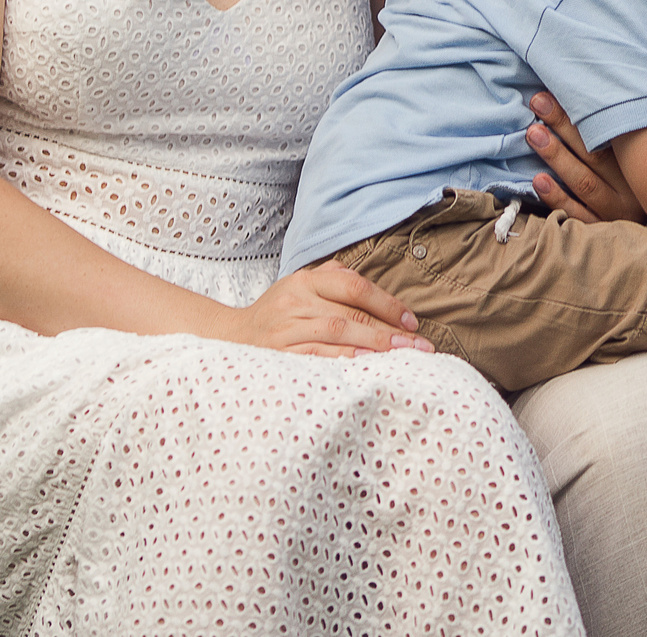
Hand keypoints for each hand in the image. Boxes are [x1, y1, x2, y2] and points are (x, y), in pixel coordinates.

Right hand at [237, 262, 434, 357]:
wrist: (228, 337)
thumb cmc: (277, 313)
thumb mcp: (300, 287)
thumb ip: (335, 280)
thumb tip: (382, 296)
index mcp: (305, 280)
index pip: (353, 286)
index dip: (386, 303)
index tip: (411, 322)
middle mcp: (294, 301)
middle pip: (350, 313)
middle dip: (389, 331)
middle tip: (418, 347)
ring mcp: (284, 328)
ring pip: (336, 333)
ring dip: (373, 346)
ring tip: (401, 357)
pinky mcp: (278, 354)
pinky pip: (316, 356)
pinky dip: (344, 360)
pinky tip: (366, 366)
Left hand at [525, 93, 646, 223]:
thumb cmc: (642, 176)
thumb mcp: (642, 152)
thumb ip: (625, 127)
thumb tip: (600, 86)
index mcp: (644, 164)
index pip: (614, 132)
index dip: (586, 110)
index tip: (561, 89)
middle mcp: (634, 188)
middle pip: (595, 153)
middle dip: (564, 125)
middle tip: (538, 102)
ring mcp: (618, 213)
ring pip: (585, 182)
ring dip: (557, 156)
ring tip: (533, 134)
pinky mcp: (602, 231)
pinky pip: (577, 214)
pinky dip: (557, 197)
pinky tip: (539, 180)